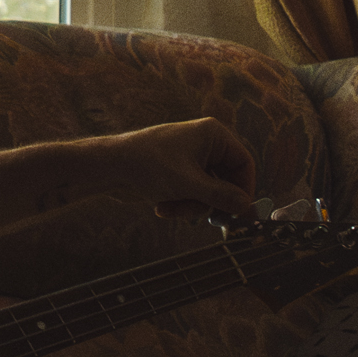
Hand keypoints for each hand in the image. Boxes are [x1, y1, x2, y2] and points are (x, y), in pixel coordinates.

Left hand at [86, 116, 258, 218]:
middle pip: (227, 181)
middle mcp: (205, 144)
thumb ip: (221, 197)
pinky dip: (181, 204)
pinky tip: (162, 207)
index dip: (244, 189)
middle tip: (210, 221)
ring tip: (172, 209)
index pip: (244, 163)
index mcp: (213, 135)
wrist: (109, 167)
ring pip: (209, 192)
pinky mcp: (179, 174)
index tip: (239, 212)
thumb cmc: (148, 165)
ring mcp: (191, 160)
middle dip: (211, 202)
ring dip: (192, 206)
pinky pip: (193, 195)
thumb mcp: (189, 185)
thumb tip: (248, 207)